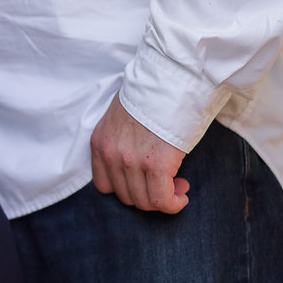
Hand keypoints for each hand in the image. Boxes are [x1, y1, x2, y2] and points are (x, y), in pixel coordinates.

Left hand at [90, 95, 190, 213]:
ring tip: (178, 185)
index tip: (146, 181)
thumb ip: (122, 141)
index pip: (104, 186)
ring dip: (164, 199)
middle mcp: (110, 153)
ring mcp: (129, 160)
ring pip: (144, 202)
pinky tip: (182, 195)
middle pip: (125, 197)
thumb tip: (137, 161)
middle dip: (148, 194)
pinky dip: (173, 204)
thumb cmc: (154, 94)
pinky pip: (161, 201)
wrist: (171, 78)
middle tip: (169, 183)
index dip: (128, 188)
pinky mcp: (154, 164)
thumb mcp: (123, 118)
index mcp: (100, 142)